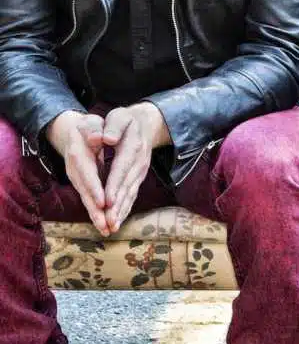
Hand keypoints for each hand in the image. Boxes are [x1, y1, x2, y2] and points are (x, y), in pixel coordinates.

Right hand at [45, 110, 106, 234]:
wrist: (75, 132)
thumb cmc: (88, 126)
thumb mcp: (91, 122)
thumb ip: (93, 129)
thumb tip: (98, 138)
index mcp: (79, 154)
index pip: (87, 173)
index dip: (95, 188)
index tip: (103, 202)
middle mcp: (76, 171)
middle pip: (86, 193)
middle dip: (95, 210)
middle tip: (105, 225)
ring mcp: (79, 180)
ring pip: (88, 200)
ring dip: (97, 216)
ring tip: (107, 230)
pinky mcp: (85, 185)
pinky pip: (92, 200)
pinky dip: (99, 213)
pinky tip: (107, 225)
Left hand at [100, 103, 169, 233]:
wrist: (146, 124)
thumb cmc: (126, 121)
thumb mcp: (119, 116)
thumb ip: (113, 126)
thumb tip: (106, 138)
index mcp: (132, 147)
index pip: (121, 168)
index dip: (114, 185)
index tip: (106, 201)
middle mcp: (139, 162)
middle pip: (126, 186)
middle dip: (117, 205)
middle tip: (108, 222)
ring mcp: (140, 172)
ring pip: (130, 193)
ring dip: (121, 211)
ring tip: (112, 226)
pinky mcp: (139, 178)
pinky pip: (132, 195)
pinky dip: (125, 208)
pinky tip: (118, 220)